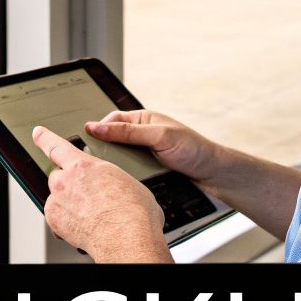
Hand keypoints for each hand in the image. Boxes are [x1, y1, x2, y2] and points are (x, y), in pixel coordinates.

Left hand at [32, 125, 171, 262]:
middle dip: (70, 184)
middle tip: (88, 197)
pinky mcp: (54, 220)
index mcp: (85, 166)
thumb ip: (110, 179)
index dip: (45, 138)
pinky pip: (56, 217)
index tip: (38, 133)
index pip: (57, 146)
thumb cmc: (133, 213)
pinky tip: (84, 226)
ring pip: (57, 198)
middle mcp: (67, 180)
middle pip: (59, 177)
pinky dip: (66, 221)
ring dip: (68, 203)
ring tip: (91, 215)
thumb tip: (114, 186)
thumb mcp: (127, 182)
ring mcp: (58, 201)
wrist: (127, 238)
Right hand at [82, 110, 220, 185]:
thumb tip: (98, 127)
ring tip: (106, 173)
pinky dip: (124, 175)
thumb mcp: (159, 137)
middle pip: (113, 139)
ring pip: (119, 157)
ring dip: (115, 164)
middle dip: (105, 149)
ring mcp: (145, 152)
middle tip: (94, 161)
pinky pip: (129, 170)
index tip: (87, 141)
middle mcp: (143, 134)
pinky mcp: (148, 168)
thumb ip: (128, 132)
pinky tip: (121, 181)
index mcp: (144, 119)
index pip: (113, 119)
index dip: (100, 128)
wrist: (213, 175)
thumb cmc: (193, 150)